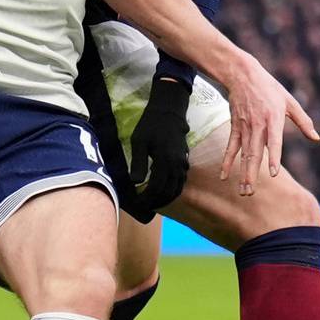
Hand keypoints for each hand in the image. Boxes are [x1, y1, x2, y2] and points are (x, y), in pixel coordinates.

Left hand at [124, 76, 190, 220]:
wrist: (169, 111)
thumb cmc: (151, 125)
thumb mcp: (139, 142)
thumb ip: (138, 163)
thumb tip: (135, 183)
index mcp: (165, 161)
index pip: (156, 188)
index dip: (146, 199)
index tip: (136, 204)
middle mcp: (176, 165)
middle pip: (168, 192)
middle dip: (155, 202)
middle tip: (142, 207)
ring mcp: (182, 164)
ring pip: (176, 189)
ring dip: (165, 198)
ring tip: (152, 203)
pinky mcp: (184, 162)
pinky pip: (180, 182)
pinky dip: (172, 191)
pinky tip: (163, 192)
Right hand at [219, 51, 318, 194]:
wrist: (242, 74)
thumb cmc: (270, 88)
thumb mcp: (290, 101)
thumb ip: (303, 121)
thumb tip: (316, 138)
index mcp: (274, 118)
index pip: (274, 141)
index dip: (274, 157)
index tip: (274, 173)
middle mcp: (258, 125)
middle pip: (255, 153)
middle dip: (253, 174)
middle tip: (251, 193)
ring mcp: (245, 127)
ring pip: (243, 154)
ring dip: (242, 173)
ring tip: (244, 191)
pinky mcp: (235, 126)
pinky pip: (230, 147)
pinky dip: (227, 161)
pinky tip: (224, 176)